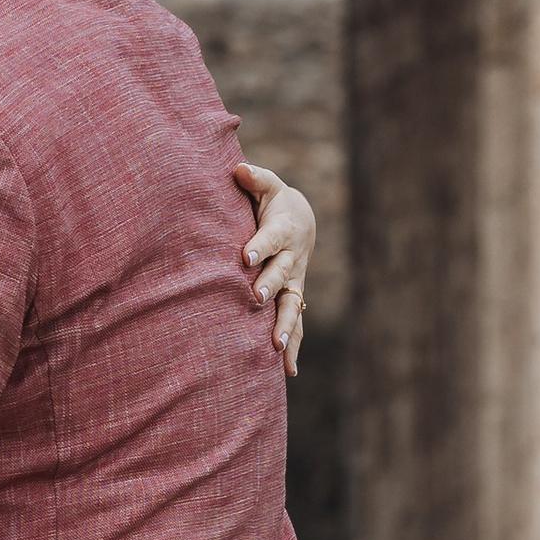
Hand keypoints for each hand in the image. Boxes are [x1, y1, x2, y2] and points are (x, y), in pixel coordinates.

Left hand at [237, 162, 313, 377]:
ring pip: (292, 306)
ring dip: (285, 326)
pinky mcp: (292, 298)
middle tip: (255, 300)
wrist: (301, 220)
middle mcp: (291, 259)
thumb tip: (238, 169)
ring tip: (276, 347)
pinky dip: (293, 346)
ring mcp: (294, 282)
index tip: (245, 257)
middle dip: (270, 287)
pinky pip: (295, 323)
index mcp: (282, 231)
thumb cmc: (273, 202)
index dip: (260, 246)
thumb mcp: (266, 186)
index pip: (271, 238)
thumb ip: (254, 178)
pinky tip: (287, 370)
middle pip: (281, 275)